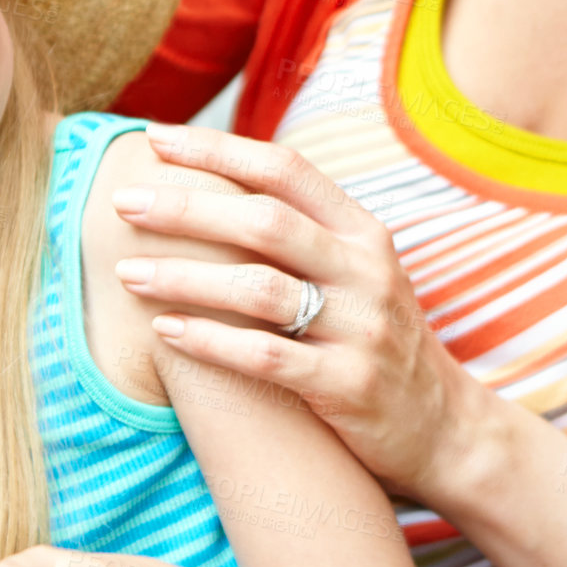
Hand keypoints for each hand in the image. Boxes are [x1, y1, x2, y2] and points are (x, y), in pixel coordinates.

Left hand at [111, 124, 492, 498]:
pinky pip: (267, 356)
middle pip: (264, 221)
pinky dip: (211, 341)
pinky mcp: (348, 385)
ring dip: (184, 277)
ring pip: (259, 288)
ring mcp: (360, 327)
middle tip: (124, 202)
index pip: (285, 170)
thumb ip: (301, 231)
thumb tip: (212, 181)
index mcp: (362, 230)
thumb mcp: (355, 271)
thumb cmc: (373, 339)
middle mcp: (365, 269)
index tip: (155, 139)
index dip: (218, 149)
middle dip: (186, 206)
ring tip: (127, 273)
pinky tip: (165, 332)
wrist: (442, 426)